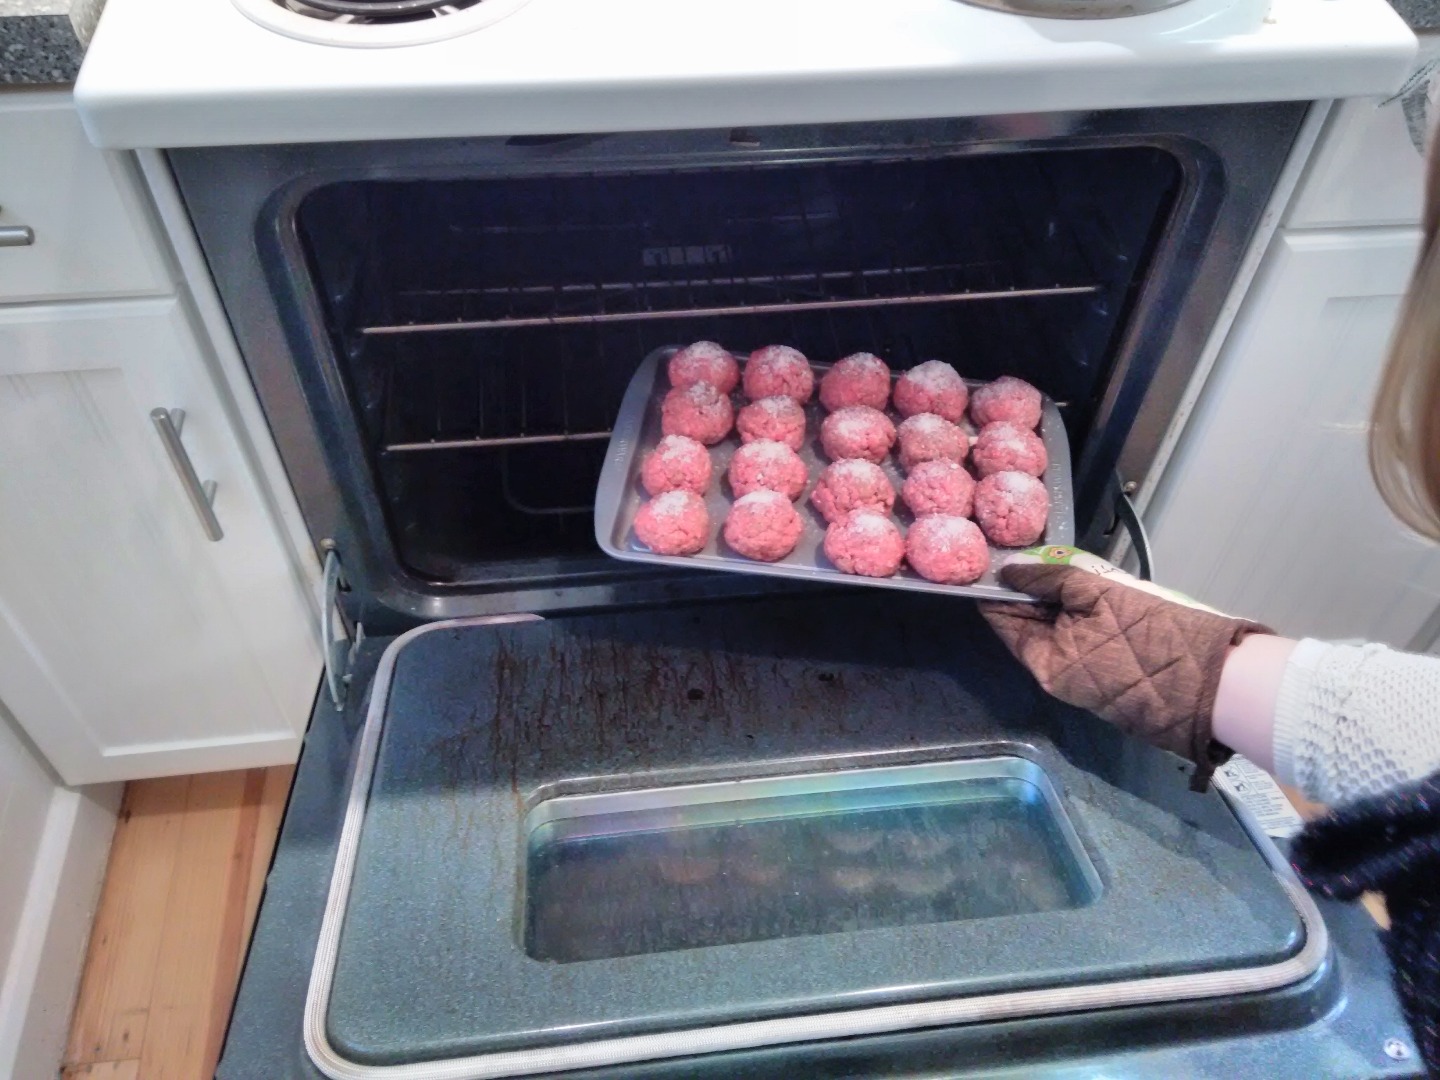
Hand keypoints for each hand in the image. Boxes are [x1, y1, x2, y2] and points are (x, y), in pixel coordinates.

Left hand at [981, 549, 1269, 789]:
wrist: (1211, 679)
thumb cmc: (1151, 634)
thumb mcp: (1096, 594)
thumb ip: (1049, 580)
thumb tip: (1009, 570)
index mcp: (1044, 662)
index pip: (1002, 620)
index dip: (996, 588)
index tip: (994, 557)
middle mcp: (1054, 676)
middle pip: (1027, 625)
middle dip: (1026, 590)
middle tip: (1027, 549)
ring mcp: (1081, 679)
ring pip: (1054, 630)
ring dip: (1052, 600)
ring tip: (1055, 562)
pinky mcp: (1106, 675)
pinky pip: (1078, 640)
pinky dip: (1075, 615)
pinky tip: (1081, 589)